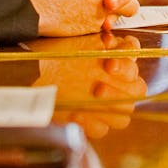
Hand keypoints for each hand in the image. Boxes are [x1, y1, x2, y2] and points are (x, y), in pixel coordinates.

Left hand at [28, 31, 147, 137]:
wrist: (29, 73)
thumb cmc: (52, 52)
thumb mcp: (73, 40)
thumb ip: (96, 41)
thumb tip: (109, 39)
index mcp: (114, 57)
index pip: (135, 56)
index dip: (127, 59)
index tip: (109, 61)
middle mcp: (114, 82)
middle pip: (138, 88)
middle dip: (123, 84)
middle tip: (103, 78)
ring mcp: (104, 104)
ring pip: (125, 111)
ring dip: (113, 103)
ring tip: (94, 92)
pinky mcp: (91, 121)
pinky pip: (101, 129)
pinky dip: (91, 121)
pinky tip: (77, 113)